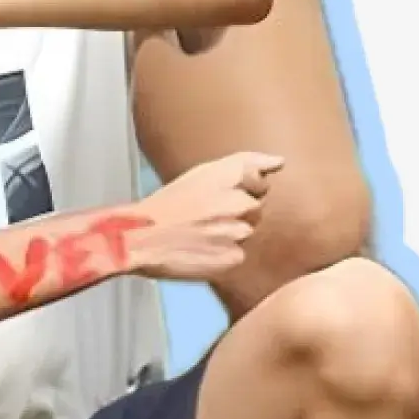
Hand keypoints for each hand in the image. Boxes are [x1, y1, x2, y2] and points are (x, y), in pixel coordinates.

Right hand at [124, 152, 281, 282]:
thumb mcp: (198, 175)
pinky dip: (224, 252)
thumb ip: (242, 165)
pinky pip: (239, 253)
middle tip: (206, 215)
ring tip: (201, 233)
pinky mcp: (235, 256)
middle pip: (254, 206)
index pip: (257, 176)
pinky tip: (203, 249)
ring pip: (247, 231)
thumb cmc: (164, 205)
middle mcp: (238, 202)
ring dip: (230, 232)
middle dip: (237, 211)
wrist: (139, 238)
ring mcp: (239, 231)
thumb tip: (280, 162)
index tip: (226, 191)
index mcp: (226, 176)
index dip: (245, 185)